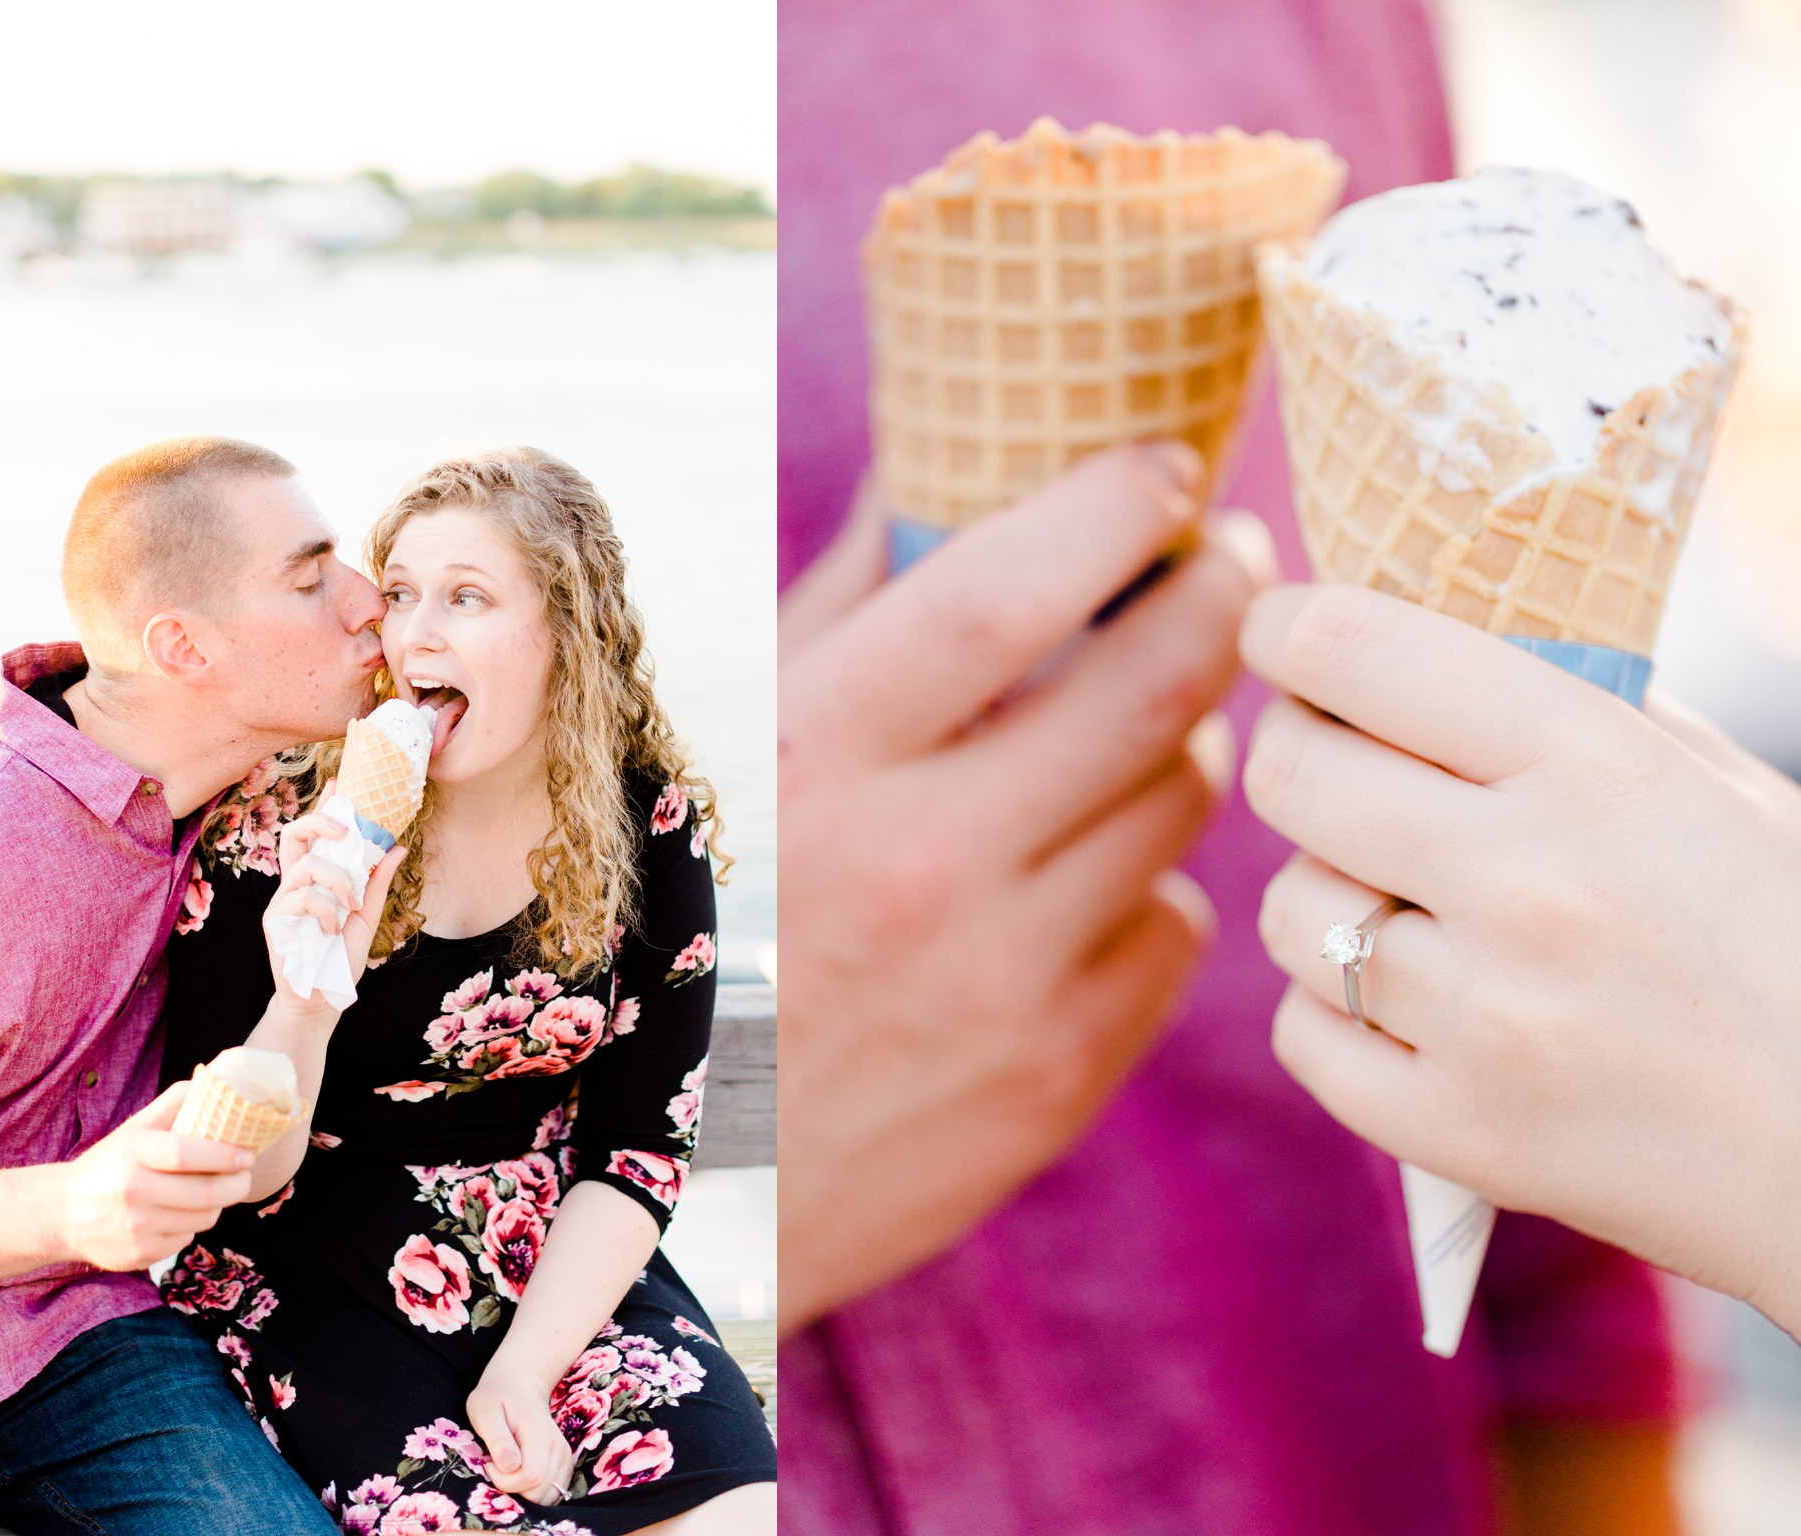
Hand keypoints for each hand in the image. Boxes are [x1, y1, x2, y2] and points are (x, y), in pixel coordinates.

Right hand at [52, 1082, 255, 1271]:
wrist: (61, 1213)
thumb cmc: (108, 1165)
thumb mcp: (134, 1129)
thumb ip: (173, 1104)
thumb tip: (213, 1083)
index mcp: (133, 1153)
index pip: (187, 1154)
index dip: (225, 1156)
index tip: (247, 1155)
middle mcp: (133, 1192)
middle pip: (207, 1194)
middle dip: (237, 1185)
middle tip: (244, 1177)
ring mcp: (135, 1228)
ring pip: (203, 1219)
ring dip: (216, 1206)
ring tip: (210, 1193)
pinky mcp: (138, 1255)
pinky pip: (184, 1241)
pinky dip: (189, 1227)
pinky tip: (178, 1215)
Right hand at [263, 780, 407, 1012]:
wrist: (323, 998)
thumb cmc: (340, 957)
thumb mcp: (367, 916)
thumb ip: (377, 883)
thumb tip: (398, 848)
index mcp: (315, 879)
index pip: (315, 833)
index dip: (325, 806)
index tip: (340, 782)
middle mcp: (294, 883)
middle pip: (293, 833)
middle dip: (319, 821)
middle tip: (345, 829)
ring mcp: (281, 900)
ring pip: (306, 865)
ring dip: (338, 881)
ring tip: (350, 905)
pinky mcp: (274, 920)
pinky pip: (303, 897)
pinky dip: (326, 910)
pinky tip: (332, 930)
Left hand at [467, 1357, 574, 1505]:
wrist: (519, 1386)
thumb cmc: (495, 1398)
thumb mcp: (485, 1412)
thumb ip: (498, 1439)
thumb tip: (510, 1466)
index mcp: (539, 1434)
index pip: (530, 1476)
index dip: (504, 1480)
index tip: (488, 1463)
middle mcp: (558, 1448)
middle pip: (538, 1492)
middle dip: (511, 1489)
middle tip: (495, 1465)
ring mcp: (564, 1457)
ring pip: (546, 1497)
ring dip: (522, 1493)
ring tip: (507, 1469)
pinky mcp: (564, 1464)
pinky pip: (552, 1494)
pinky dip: (534, 1494)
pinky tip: (518, 1476)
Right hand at [776, 445, 1272, 1333]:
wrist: (701, 1181)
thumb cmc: (711, 929)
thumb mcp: (729, 759)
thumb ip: (837, 614)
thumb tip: (937, 469)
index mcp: (817, 762)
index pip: (1004, 595)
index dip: (1110, 509)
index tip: (1167, 468)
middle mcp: (918, 863)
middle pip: (1146, 689)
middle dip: (1221, 597)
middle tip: (1242, 559)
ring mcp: (1003, 976)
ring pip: (1181, 801)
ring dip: (1189, 736)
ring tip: (1156, 718)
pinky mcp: (1061, 1070)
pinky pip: (1176, 924)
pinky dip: (1156, 878)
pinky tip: (1100, 875)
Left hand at [1240, 583, 1800, 1329]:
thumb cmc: (1795, 937)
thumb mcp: (1711, 784)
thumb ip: (1564, 709)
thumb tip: (1404, 650)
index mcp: (1596, 763)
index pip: (1354, 651)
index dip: (1284, 628)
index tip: (1277, 633)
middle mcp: (1527, 882)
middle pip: (1290, 776)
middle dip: (1296, 755)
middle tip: (1329, 767)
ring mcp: (1487, 1018)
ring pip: (1289, 911)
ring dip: (1325, 898)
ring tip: (1399, 908)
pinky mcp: (1460, 1132)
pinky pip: (1302, 1034)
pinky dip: (1336, 1015)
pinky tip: (1409, 1007)